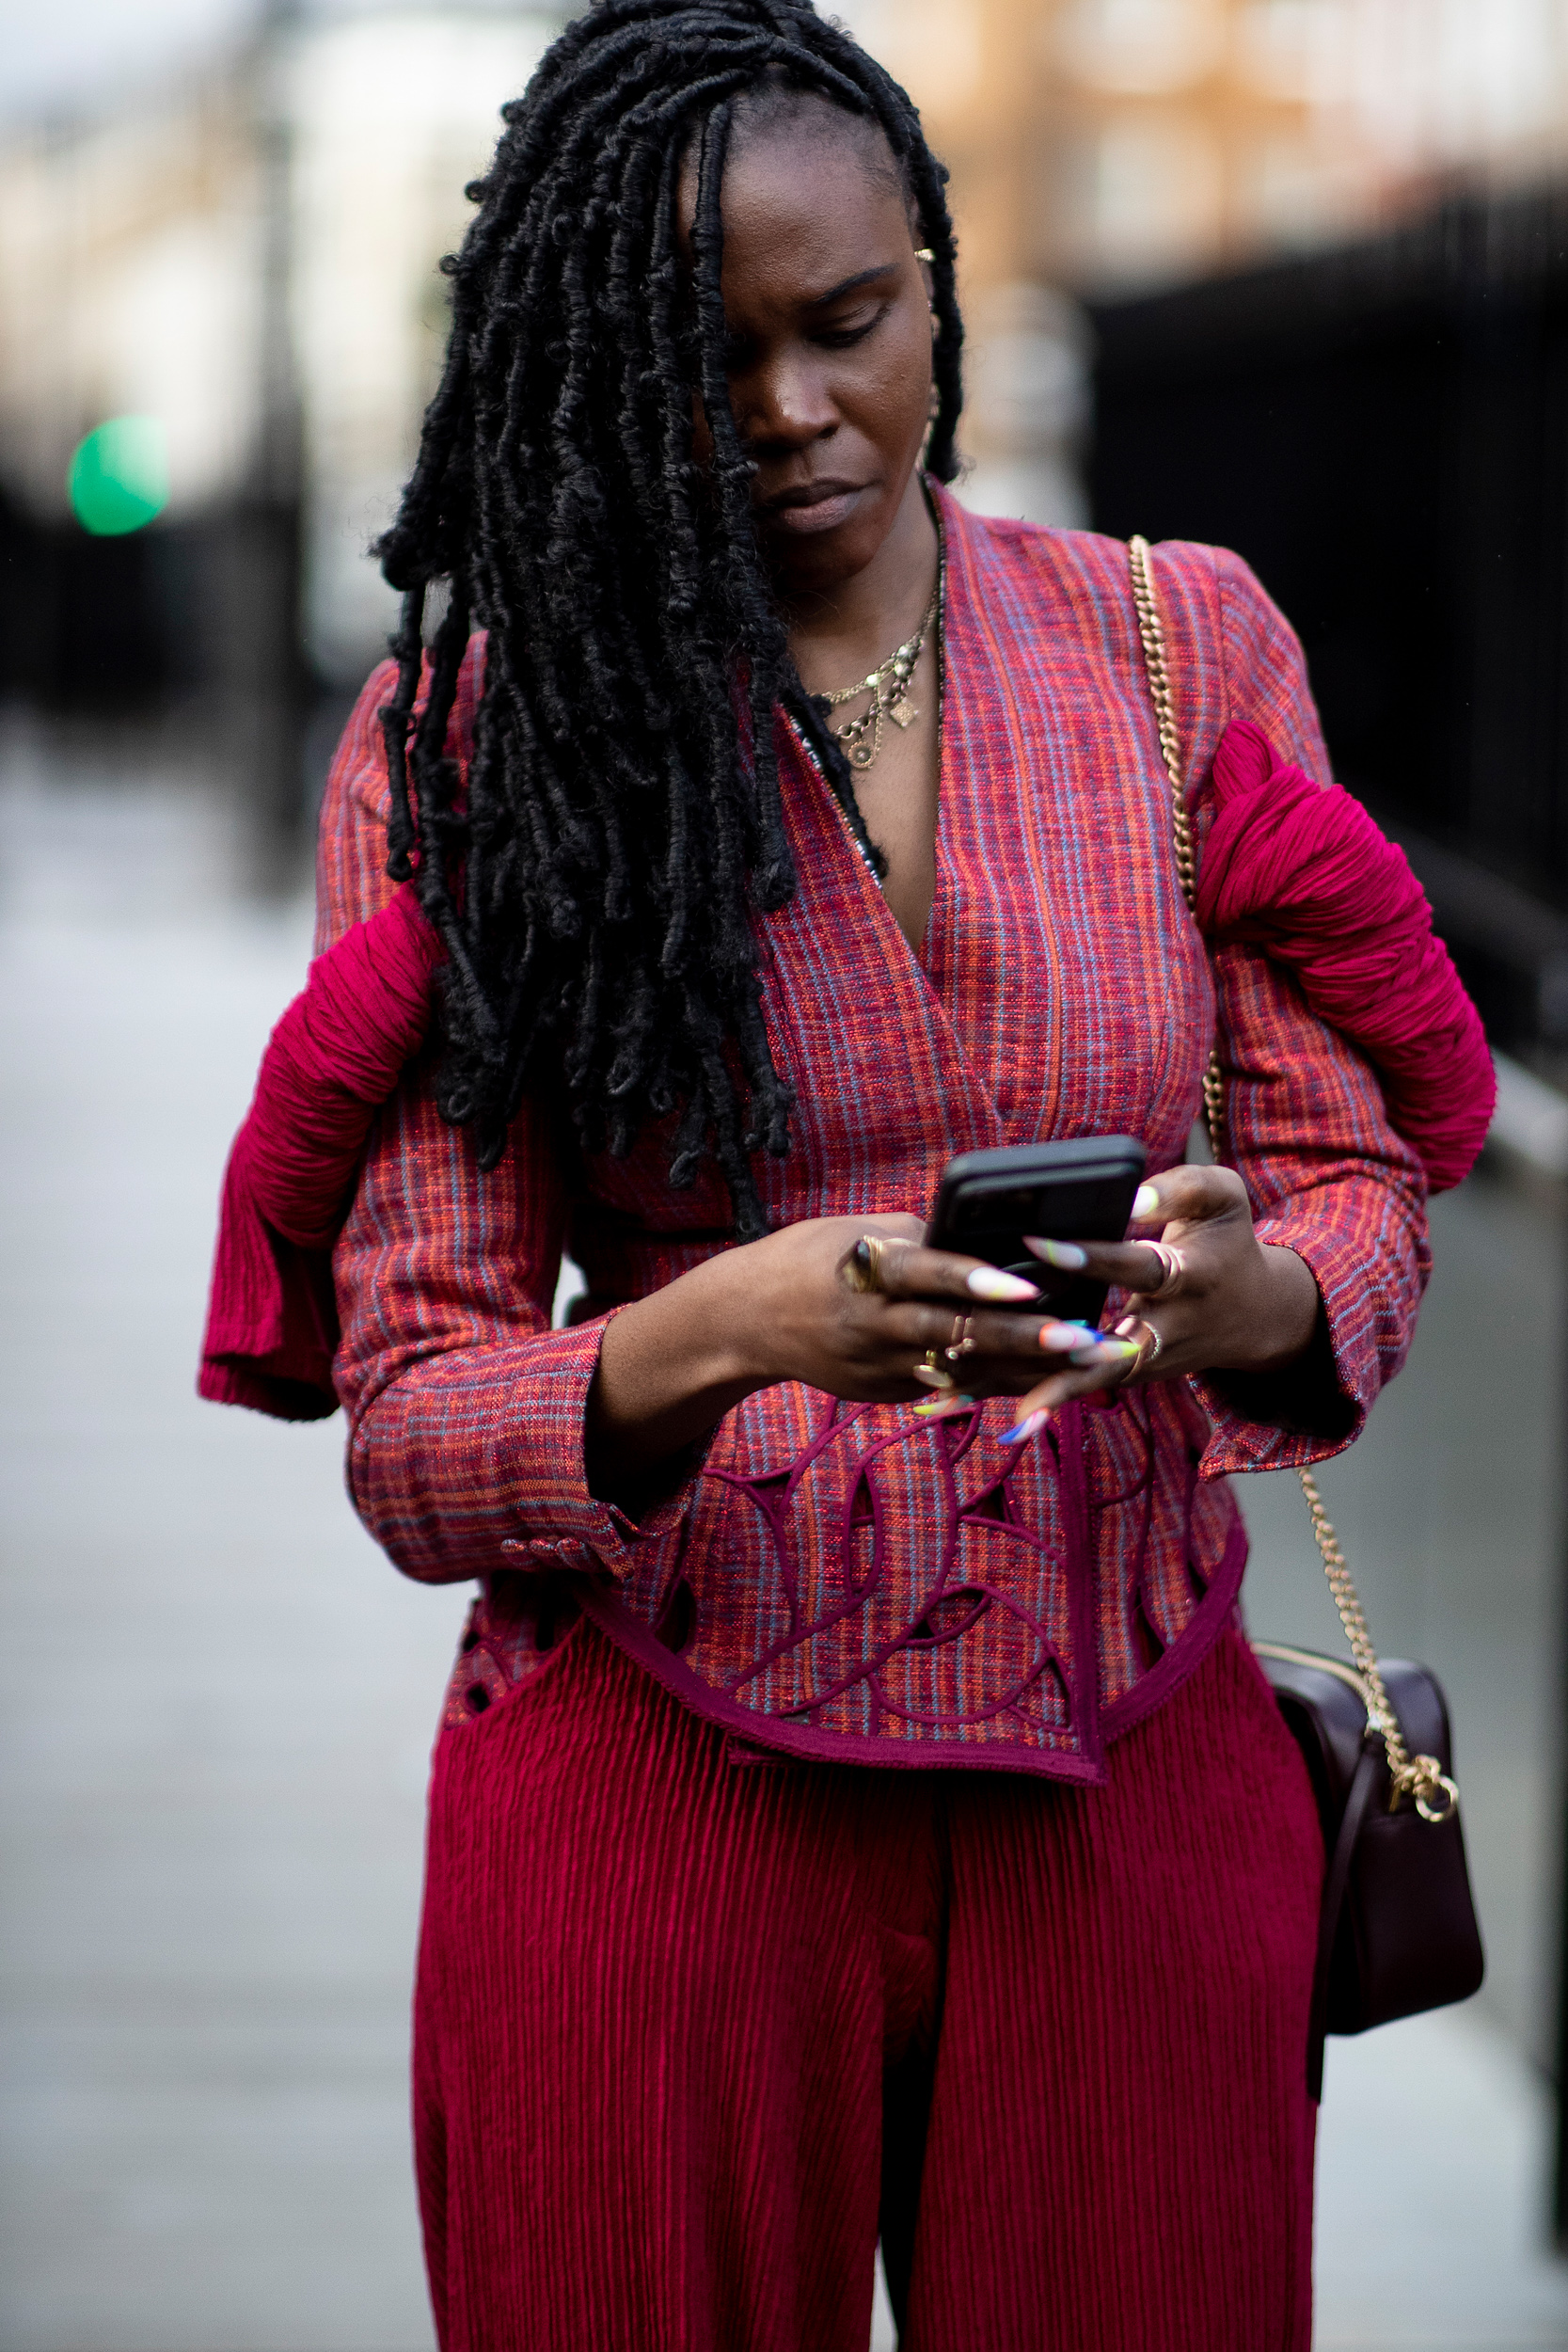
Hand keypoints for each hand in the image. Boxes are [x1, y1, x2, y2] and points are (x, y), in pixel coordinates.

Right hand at [587, 1210, 1138, 1486]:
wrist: (746, 1320)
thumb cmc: (813, 1257)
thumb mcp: (857, 1232)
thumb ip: (922, 1238)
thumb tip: (992, 1234)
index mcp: (864, 1272)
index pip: (924, 1274)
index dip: (974, 1280)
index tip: (1028, 1283)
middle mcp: (871, 1325)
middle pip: (953, 1333)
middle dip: (1021, 1337)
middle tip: (1082, 1336)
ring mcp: (877, 1367)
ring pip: (961, 1370)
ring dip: (1025, 1366)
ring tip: (1083, 1360)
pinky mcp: (884, 1392)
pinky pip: (949, 1387)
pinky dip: (996, 1380)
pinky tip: (1049, 1378)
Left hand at [994, 1163, 1321, 1441]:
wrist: (1252, 1315)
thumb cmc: (1223, 1243)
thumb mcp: (1221, 1199)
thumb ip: (1180, 1187)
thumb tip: (1129, 1194)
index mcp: (1189, 1278)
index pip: (1137, 1266)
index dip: (1091, 1256)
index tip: (1038, 1242)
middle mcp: (1165, 1330)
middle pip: (1105, 1344)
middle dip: (1051, 1343)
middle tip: (992, 1338)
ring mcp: (1142, 1362)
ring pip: (1082, 1378)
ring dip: (1031, 1388)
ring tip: (965, 1394)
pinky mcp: (1123, 1378)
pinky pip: (1072, 1386)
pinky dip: (1026, 1395)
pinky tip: (968, 1404)